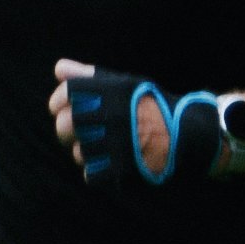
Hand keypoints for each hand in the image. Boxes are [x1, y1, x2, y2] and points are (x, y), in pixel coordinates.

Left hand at [51, 58, 169, 176]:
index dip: (58, 101)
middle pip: (65, 124)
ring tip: (100, 146)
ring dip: (85, 151)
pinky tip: (108, 162)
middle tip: (79, 131)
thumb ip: (89, 77)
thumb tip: (58, 69)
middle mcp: (114, 115)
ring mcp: (118, 144)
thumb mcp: (124, 84)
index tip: (61, 108)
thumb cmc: (149, 106)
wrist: (186, 134)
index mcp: (114, 91)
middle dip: (66, 130)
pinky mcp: (123, 169)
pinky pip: (91, 174)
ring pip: (78, 151)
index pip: (67, 93)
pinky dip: (96, 171)